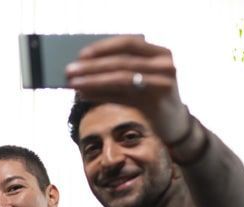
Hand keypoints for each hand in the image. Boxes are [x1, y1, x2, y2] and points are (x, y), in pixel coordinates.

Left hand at [66, 35, 190, 143]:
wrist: (174, 125)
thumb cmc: (151, 101)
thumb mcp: (136, 84)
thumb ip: (115, 75)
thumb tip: (81, 72)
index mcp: (159, 53)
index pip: (129, 43)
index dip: (104, 47)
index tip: (81, 54)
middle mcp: (163, 63)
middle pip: (122, 60)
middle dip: (93, 65)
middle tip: (70, 70)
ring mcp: (163, 80)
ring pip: (121, 77)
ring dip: (93, 79)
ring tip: (73, 83)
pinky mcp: (157, 99)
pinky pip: (123, 95)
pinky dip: (101, 94)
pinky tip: (84, 95)